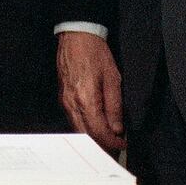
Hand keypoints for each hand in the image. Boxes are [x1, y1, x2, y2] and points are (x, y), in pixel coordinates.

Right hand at [57, 31, 125, 150]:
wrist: (76, 37)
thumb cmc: (95, 54)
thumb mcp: (113, 79)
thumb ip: (114, 106)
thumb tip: (117, 128)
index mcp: (85, 99)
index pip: (99, 131)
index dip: (112, 142)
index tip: (122, 144)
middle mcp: (71, 104)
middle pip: (86, 135)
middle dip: (101, 144)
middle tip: (116, 147)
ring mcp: (64, 101)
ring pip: (78, 129)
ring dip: (92, 137)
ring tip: (108, 138)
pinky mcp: (63, 98)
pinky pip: (73, 119)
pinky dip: (84, 127)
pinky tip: (95, 126)